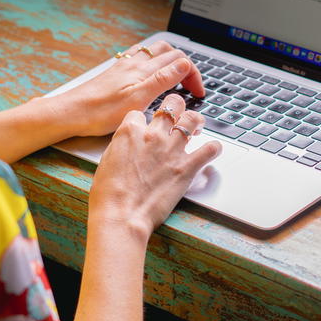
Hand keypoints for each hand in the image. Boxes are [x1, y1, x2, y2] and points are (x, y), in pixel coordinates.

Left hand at [54, 39, 205, 138]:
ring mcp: (124, 66)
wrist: (72, 112)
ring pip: (155, 52)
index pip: (180, 61)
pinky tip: (150, 71)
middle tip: (192, 86)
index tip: (199, 93)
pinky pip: (140, 57)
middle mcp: (135, 63)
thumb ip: (163, 79)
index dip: (194, 75)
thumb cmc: (101, 111)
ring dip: (171, 60)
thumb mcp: (139, 98)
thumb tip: (184, 64)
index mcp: (143, 69)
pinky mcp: (115, 72)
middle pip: (170, 52)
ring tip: (178, 75)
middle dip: (186, 66)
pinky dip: (153, 61)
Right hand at [88, 92, 221, 238]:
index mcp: (129, 132)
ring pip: (192, 119)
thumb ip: (122, 147)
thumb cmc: (109, 194)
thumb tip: (129, 145)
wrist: (122, 214)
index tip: (145, 127)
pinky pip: (209, 150)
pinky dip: (213, 148)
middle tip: (178, 115)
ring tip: (197, 126)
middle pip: (171, 105)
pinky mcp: (187, 167)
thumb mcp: (107, 161)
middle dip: (176, 108)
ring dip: (196, 121)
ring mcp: (172, 150)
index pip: (140, 113)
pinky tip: (212, 149)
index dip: (143, 120)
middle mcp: (153, 136)